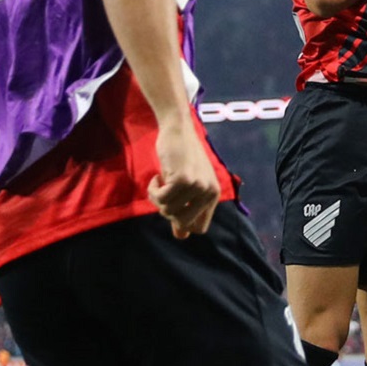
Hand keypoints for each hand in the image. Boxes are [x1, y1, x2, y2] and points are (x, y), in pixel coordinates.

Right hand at [147, 117, 220, 239]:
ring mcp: (198, 186)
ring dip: (157, 198)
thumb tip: (181, 236)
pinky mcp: (184, 179)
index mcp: (213, 195)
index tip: (174, 206)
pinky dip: (153, 190)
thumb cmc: (180, 157)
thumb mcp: (186, 185)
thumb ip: (186, 209)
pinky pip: (161, 199)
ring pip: (168, 211)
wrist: (177, 129)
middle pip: (182, 223)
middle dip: (167, 211)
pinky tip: (157, 176)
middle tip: (164, 191)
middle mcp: (209, 192)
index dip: (182, 223)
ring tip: (160, 180)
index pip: (199, 229)